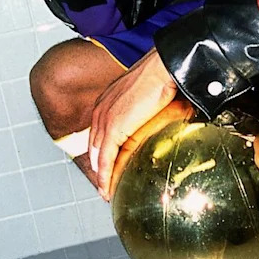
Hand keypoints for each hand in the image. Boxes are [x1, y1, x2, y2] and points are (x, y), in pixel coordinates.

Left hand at [88, 49, 178, 199]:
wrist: (164, 67)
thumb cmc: (162, 74)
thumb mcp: (148, 91)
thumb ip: (146, 105)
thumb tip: (161, 113)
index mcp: (108, 100)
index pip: (99, 131)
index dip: (100, 150)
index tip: (105, 163)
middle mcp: (102, 110)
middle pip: (95, 145)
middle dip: (98, 165)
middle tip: (103, 183)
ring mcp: (106, 120)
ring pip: (98, 155)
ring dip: (101, 176)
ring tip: (105, 191)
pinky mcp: (115, 129)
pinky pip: (106, 158)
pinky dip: (105, 176)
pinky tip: (107, 188)